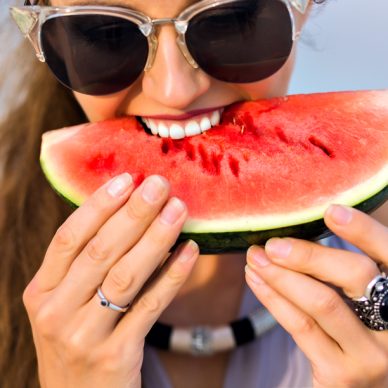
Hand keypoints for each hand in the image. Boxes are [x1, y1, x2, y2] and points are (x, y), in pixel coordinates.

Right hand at [23, 173, 198, 387]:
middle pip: (100, 251)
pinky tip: (190, 251)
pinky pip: (150, 307)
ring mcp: (83, 336)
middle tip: (161, 185)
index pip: (69, 237)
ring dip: (156, 238)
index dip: (98, 205)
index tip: (127, 178)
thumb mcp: (67, 303)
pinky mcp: (116, 356)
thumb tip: (126, 211)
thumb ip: (86, 264)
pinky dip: (172, 276)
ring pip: (126, 275)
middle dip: (134, 213)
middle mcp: (55, 312)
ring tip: (179, 209)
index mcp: (40, 292)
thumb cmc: (79, 338)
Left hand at [246, 205, 387, 386]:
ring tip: (255, 257)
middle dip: (308, 254)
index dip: (364, 231)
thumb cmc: (355, 332)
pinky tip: (256, 280)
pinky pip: (301, 326)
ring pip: (322, 302)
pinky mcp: (343, 373)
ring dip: (281, 275)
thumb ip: (343, 270)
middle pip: (355, 275)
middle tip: (273, 244)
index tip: (331, 211)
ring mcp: (373, 353)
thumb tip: (297, 232)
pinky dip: (274, 298)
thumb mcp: (361, 300)